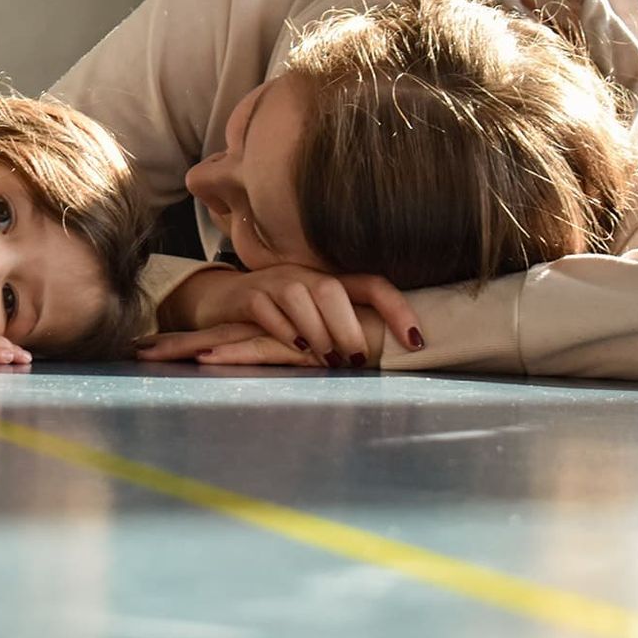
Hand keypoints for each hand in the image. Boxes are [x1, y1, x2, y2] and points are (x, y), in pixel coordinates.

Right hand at [158, 265, 421, 366]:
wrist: (221, 301)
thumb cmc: (277, 315)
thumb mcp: (313, 316)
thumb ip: (343, 329)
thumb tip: (383, 361)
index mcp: (327, 279)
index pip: (371, 284)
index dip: (397, 309)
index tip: (417, 341)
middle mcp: (302, 275)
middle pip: (332, 289)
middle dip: (349, 326)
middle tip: (357, 360)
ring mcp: (273, 282)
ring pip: (300, 297)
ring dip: (318, 331)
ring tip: (328, 361)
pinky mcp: (246, 296)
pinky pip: (266, 308)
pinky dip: (283, 330)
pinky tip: (295, 347)